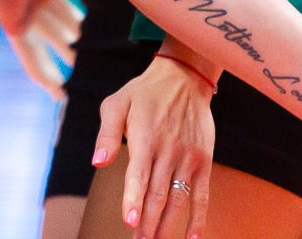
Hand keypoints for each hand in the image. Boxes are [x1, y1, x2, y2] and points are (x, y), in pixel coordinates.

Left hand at [0, 0, 81, 98]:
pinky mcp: (11, 25)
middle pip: (53, 28)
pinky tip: (53, 88)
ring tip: (68, 86)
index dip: (73, 20)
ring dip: (55, 64)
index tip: (87, 31)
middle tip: (83, 63)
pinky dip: (40, 71)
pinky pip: (27, 54)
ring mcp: (20, 13)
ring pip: (41, 45)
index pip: (61, 7)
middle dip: (67, 44)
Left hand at [94, 55, 214, 238]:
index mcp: (144, 138)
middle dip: (147, 222)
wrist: (184, 78)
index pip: (139, 175)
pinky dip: (199, 218)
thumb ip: (106, 134)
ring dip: (167, 225)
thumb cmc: (144, 93)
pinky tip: (192, 237)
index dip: (134, 200)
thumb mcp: (116, 104)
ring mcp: (188, 158)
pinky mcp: (204, 161)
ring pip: (178, 199)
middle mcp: (168, 150)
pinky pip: (203, 195)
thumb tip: (98, 162)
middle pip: (157, 194)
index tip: (130, 222)